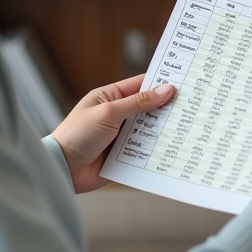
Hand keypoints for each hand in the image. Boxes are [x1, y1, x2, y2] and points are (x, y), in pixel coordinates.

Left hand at [51, 74, 174, 193]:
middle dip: (165, 108)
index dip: (159, 83)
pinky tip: (170, 146)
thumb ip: (138, 103)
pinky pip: (144, 148)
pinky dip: (155, 147)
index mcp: (110, 97)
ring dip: (161, 129)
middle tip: (188, 106)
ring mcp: (120, 134)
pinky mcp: (123, 153)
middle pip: (147, 107)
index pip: (140, 85)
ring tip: (184, 126)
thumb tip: (164, 90)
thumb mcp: (108, 112)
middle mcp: (117, 114)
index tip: (181, 82)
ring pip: (148, 129)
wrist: (63, 169)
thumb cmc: (77, 135)